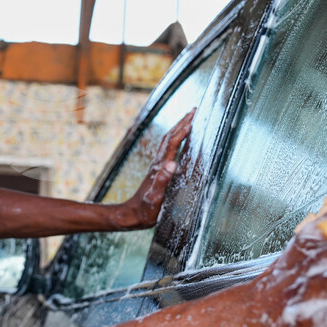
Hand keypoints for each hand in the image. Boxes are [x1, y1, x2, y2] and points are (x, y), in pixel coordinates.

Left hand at [111, 109, 194, 229]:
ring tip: (189, 120)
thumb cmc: (144, 209)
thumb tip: (172, 163)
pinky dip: (176, 141)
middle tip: (194, 111)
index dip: (183, 130)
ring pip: (169, 142)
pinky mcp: (158, 172)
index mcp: (159, 167)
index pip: (172, 144)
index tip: (193, 119)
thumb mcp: (155, 197)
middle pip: (170, 137)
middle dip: (182, 123)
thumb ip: (162, 180)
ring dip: (179, 129)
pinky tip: (180, 142)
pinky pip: (169, 151)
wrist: (131, 215)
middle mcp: (158, 163)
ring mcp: (158, 167)